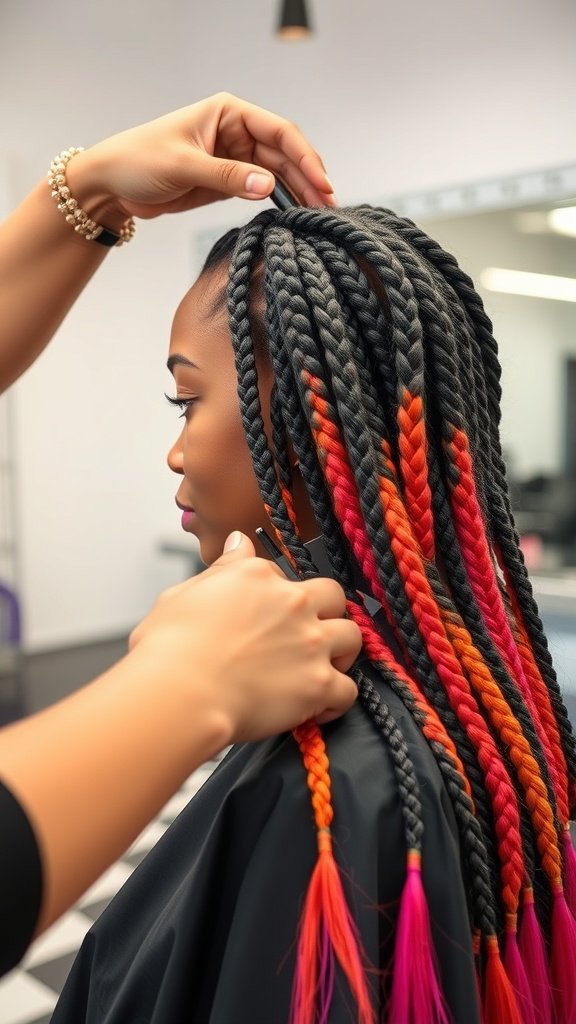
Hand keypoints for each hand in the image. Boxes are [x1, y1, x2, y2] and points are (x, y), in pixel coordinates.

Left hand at [68, 92, 335, 223]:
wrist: (113, 184)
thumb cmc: (139, 159)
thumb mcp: (183, 165)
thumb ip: (225, 176)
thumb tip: (266, 185)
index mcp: (229, 113)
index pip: (279, 131)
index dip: (304, 156)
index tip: (321, 183)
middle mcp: (237, 132)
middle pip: (285, 154)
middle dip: (308, 179)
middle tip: (327, 207)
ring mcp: (235, 157)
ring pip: (278, 174)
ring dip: (298, 193)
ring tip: (317, 216)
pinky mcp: (229, 181)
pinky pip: (263, 190)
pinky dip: (280, 202)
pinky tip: (294, 216)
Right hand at [128, 533, 359, 741]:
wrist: (180, 692)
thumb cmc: (169, 647)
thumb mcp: (184, 591)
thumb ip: (223, 566)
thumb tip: (238, 541)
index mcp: (258, 576)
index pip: (281, 575)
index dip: (275, 597)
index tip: (266, 616)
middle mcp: (292, 602)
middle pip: (333, 596)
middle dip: (326, 612)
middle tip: (308, 632)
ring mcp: (311, 643)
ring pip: (352, 637)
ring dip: (340, 652)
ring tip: (320, 667)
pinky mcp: (319, 684)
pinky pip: (348, 690)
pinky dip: (336, 701)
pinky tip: (317, 708)